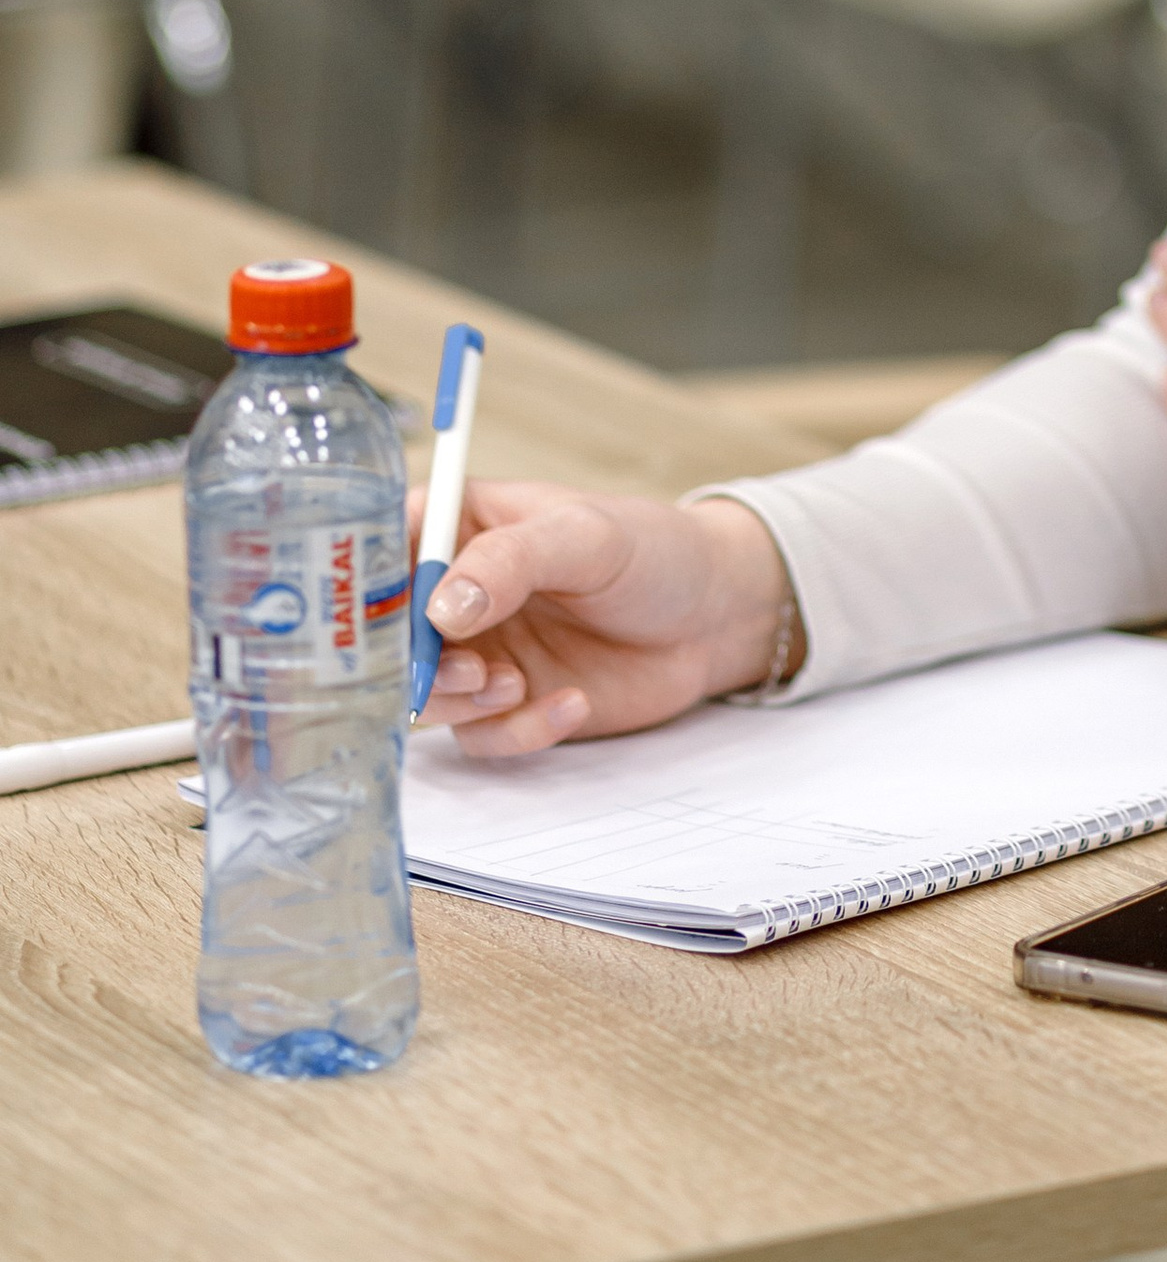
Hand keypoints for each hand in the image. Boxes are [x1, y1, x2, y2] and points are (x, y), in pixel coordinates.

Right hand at [412, 479, 791, 756]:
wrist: (713, 614)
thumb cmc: (652, 549)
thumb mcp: (586, 536)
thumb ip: (511, 561)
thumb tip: (440, 608)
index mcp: (458, 525)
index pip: (377, 549)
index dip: (359, 587)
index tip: (374, 619)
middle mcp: (453, 592)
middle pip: (382, 637)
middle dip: (407, 661)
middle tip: (462, 669)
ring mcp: (478, 651)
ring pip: (421, 696)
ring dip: (456, 701)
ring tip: (512, 685)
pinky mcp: (509, 705)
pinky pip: (481, 736)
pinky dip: (517, 731)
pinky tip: (570, 703)